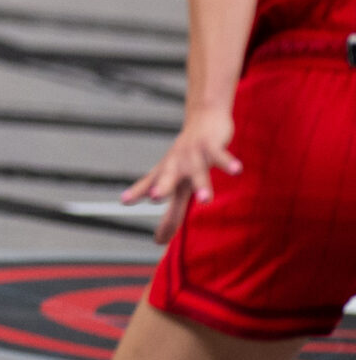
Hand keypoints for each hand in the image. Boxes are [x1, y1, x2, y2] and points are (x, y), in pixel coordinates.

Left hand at [122, 110, 240, 243]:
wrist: (204, 116)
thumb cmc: (187, 156)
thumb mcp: (177, 183)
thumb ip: (170, 213)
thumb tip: (157, 242)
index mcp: (166, 172)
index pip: (148, 183)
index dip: (136, 192)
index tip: (123, 202)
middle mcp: (177, 164)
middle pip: (167, 177)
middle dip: (162, 187)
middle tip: (154, 197)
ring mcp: (194, 154)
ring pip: (198, 171)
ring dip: (202, 185)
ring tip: (206, 200)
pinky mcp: (212, 146)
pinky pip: (221, 156)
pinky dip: (228, 163)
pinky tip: (237, 170)